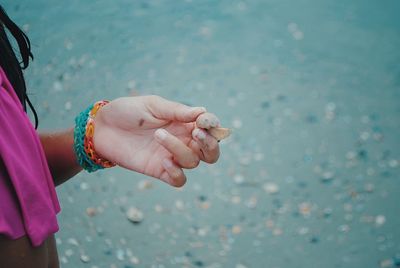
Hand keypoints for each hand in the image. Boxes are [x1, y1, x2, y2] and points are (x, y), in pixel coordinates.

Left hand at [92, 95, 219, 186]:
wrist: (102, 127)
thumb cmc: (129, 111)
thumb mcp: (153, 105)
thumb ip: (177, 111)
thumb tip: (203, 111)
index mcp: (184, 123)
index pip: (210, 128)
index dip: (212, 126)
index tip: (202, 121)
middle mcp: (182, 141)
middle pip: (210, 152)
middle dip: (210, 144)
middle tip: (196, 134)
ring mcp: (171, 157)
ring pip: (193, 162)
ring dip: (179, 149)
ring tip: (158, 136)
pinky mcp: (159, 170)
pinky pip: (179, 180)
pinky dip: (176, 173)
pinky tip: (164, 161)